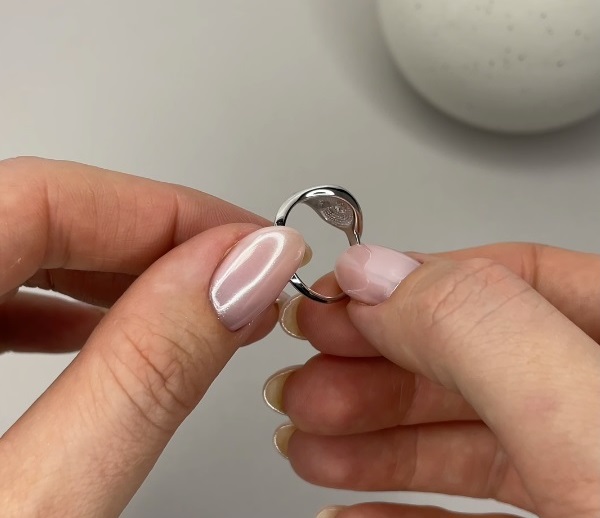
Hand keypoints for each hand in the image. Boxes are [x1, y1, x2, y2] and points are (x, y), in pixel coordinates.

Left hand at [0, 157, 304, 515]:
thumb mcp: (32, 509)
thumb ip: (144, 377)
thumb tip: (237, 281)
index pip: (43, 198)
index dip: (170, 212)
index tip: (255, 245)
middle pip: (36, 210)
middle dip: (162, 237)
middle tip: (245, 271)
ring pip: (17, 242)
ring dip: (123, 266)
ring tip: (202, 296)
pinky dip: (62, 302)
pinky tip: (107, 324)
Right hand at [265, 242, 599, 517]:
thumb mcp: (585, 429)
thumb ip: (482, 335)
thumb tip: (380, 276)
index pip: (517, 277)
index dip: (413, 282)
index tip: (335, 301)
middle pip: (470, 359)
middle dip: (370, 369)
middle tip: (305, 380)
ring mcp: (582, 475)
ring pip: (457, 434)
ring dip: (367, 438)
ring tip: (305, 440)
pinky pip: (465, 511)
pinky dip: (398, 505)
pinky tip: (350, 508)